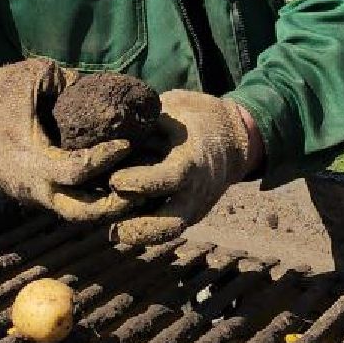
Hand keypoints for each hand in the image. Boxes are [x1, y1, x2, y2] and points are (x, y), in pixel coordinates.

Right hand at [0, 59, 133, 221]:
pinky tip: (113, 180)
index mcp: (31, 160)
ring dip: (106, 204)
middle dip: (115, 203)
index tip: (128, 141)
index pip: (79, 171)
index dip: (107, 158)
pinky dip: (92, 197)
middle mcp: (34, 186)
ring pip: (77, 213)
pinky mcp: (35, 194)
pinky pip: (67, 203)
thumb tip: (104, 89)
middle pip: (83, 212)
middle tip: (142, 183)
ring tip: (134, 185)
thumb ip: (68, 82)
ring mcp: (34, 195)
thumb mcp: (29, 76)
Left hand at [106, 90, 251, 245]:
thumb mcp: (174, 107)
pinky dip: (144, 231)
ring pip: (166, 233)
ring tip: (111, 230)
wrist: (234, 138)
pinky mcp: (188, 214)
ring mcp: (194, 206)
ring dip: (137, 235)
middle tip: (109, 226)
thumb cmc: (196, 116)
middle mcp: (195, 190)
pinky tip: (120, 225)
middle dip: (137, 229)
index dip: (140, 182)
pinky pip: (166, 229)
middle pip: (169, 224)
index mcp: (193, 160)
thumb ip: (146, 121)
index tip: (114, 179)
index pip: (169, 178)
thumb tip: (109, 125)